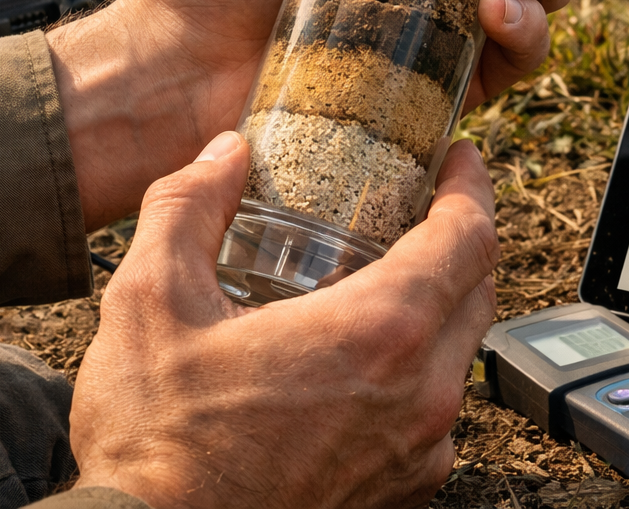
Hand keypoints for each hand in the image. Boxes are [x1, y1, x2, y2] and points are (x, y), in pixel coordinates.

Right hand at [69, 133, 497, 508]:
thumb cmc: (157, 442)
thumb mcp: (151, 300)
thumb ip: (189, 208)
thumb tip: (223, 155)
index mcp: (378, 334)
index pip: (470, 237)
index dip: (470, 186)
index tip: (458, 159)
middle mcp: (420, 396)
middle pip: (477, 292)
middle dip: (459, 239)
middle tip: (421, 206)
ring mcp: (417, 453)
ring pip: (459, 355)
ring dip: (437, 309)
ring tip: (382, 280)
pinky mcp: (402, 493)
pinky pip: (434, 413)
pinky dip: (415, 372)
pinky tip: (359, 363)